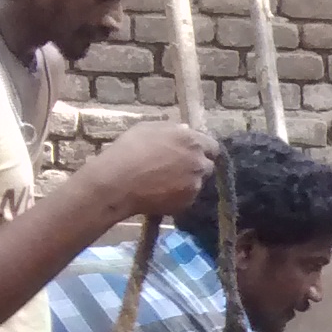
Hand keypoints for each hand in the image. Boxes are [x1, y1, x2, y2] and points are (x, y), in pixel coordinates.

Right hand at [88, 121, 215, 219]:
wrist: (118, 181)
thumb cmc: (129, 149)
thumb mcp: (148, 128)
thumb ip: (172, 129)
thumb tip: (185, 130)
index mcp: (191, 141)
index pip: (213, 146)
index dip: (203, 149)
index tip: (193, 152)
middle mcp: (198, 162)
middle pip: (207, 165)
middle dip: (196, 166)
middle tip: (178, 168)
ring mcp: (195, 184)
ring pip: (197, 182)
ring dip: (187, 181)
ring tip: (165, 182)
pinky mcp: (187, 202)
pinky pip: (187, 197)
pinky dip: (179, 195)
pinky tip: (161, 193)